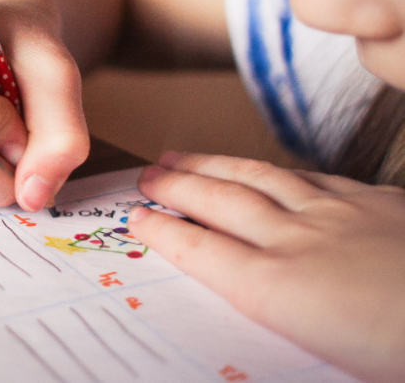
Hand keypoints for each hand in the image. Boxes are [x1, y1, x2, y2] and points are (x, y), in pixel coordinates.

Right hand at [129, 152, 404, 382]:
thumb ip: (281, 320)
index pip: (203, 251)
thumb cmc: (398, 350)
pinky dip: (277, 170)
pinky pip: (313, 177)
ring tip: (184, 157)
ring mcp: (340, 215)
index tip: (135, 218)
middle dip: (177, 186)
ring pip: (261, 179)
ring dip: (215, 166)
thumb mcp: (323, 357)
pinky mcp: (380, 204)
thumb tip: (253, 301)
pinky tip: (271, 169)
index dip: (164, 231)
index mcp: (280, 290)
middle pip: (222, 203)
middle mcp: (300, 243)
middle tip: (147, 174)